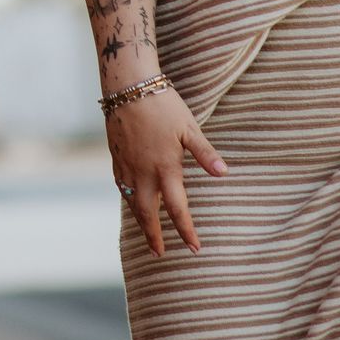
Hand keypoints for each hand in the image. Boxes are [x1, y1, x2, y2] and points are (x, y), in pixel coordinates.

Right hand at [109, 87, 227, 255]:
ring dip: (140, 220)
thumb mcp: (189, 128)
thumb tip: (223, 174)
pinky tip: (131, 200)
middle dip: (154, 236)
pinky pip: (121, 185)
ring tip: (146, 234)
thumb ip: (205, 153)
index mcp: (166, 168)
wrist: (127, 86)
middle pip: (148, 214)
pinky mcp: (116, 155)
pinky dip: (127, 198)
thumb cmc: (163, 104)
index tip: (194, 248)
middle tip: (159, 254)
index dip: (186, 231)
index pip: (178, 209)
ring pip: (132, 201)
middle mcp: (144, 172)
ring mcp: (127, 164)